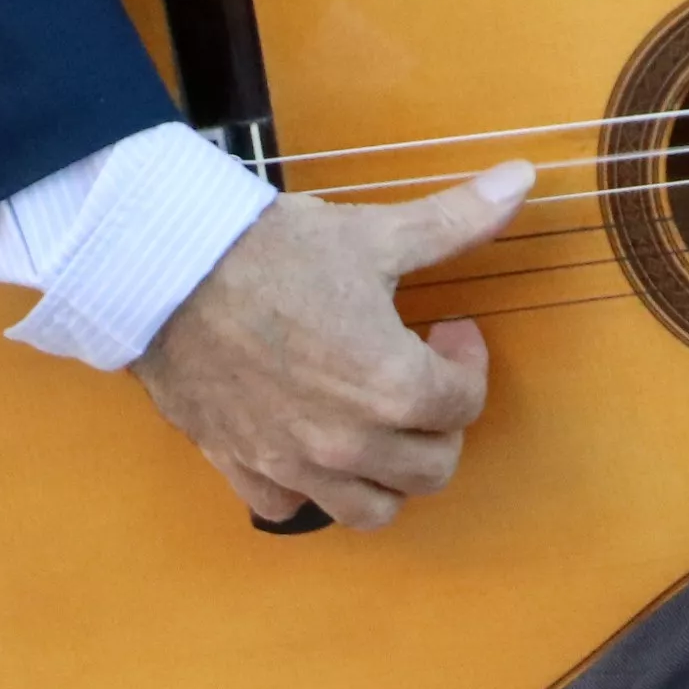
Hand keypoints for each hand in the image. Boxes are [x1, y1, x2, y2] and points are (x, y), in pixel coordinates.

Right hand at [129, 162, 532, 529]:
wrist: (165, 268)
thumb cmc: (272, 250)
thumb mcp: (376, 233)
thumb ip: (458, 220)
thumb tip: (523, 179)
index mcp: (391, 384)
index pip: (465, 403)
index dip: (468, 362)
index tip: (446, 329)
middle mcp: (347, 439)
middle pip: (432, 468)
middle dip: (441, 423)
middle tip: (420, 376)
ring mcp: (292, 462)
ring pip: (370, 509)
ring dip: (387, 473)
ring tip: (378, 422)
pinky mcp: (240, 466)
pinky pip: (289, 509)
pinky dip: (309, 488)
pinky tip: (310, 441)